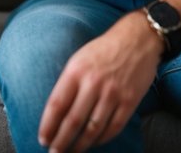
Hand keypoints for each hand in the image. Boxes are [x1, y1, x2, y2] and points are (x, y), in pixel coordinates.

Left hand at [38, 13, 161, 151]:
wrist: (137, 39)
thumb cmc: (103, 50)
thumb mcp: (79, 59)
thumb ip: (68, 83)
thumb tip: (56, 111)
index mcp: (76, 71)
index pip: (57, 104)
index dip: (48, 125)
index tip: (42, 139)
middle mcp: (93, 83)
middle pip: (73, 120)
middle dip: (61, 141)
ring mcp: (113, 93)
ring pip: (93, 128)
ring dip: (80, 144)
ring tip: (72, 152)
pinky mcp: (130, 101)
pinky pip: (113, 127)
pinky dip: (102, 139)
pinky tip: (94, 143)